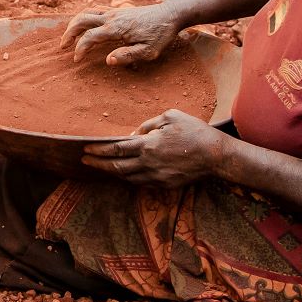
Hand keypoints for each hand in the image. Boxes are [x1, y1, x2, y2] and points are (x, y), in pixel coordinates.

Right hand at [62, 0, 183, 65]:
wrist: (169, 14)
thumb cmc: (160, 34)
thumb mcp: (148, 51)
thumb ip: (127, 56)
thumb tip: (108, 60)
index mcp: (116, 28)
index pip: (90, 37)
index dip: (80, 48)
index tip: (76, 59)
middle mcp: (111, 17)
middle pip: (81, 20)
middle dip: (69, 32)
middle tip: (62, 45)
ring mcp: (113, 12)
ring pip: (86, 12)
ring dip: (74, 23)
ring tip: (69, 35)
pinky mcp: (117, 10)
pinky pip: (95, 10)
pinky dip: (85, 16)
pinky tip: (85, 24)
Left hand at [80, 110, 227, 186]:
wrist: (216, 156)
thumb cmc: (194, 131)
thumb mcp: (170, 117)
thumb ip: (148, 124)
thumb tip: (134, 134)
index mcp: (148, 145)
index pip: (116, 149)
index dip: (99, 150)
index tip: (85, 150)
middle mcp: (149, 163)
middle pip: (117, 167)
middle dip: (99, 164)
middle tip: (85, 162)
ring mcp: (157, 176)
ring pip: (128, 178)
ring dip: (113, 173)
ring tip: (102, 167)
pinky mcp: (166, 184)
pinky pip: (142, 182)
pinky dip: (129, 178)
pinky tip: (124, 173)